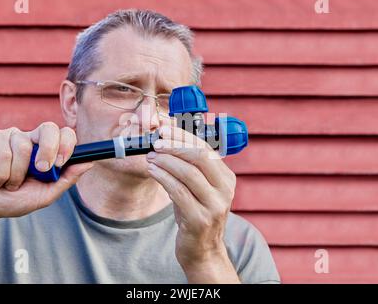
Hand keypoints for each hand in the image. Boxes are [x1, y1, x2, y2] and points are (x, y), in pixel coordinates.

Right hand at [0, 122, 92, 232]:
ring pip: (24, 147)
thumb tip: (89, 162)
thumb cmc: (15, 200)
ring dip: (17, 174)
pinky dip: (1, 173)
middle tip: (41, 170)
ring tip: (10, 184)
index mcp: (49, 152)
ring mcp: (14, 137)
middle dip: (49, 149)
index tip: (60, 163)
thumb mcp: (46, 195)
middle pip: (49, 127)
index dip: (67, 145)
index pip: (66, 135)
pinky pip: (4, 151)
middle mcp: (33, 141)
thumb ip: (68, 179)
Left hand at [146, 124, 239, 282]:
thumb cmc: (195, 212)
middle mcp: (225, 191)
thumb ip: (189, 166)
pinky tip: (152, 170)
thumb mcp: (198, 188)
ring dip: (166, 161)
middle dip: (175, 145)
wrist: (202, 249)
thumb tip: (167, 137)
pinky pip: (178, 192)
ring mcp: (214, 206)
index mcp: (226, 178)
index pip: (206, 148)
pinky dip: (163, 177)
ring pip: (188, 174)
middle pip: (200, 157)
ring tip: (150, 155)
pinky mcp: (200, 220)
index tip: (165, 127)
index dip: (184, 135)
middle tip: (156, 141)